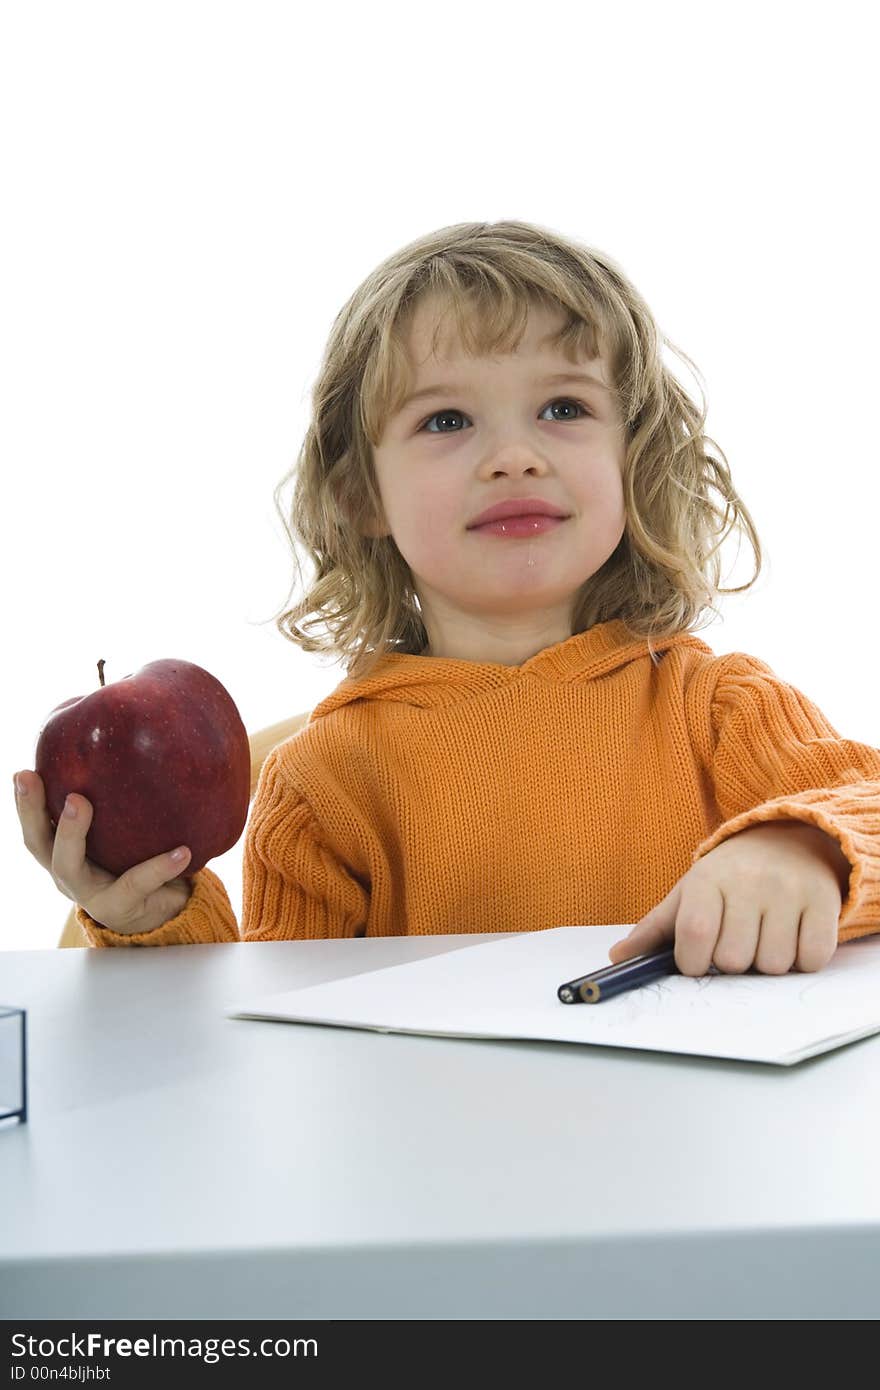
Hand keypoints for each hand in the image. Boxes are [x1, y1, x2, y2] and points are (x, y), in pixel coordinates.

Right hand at [14, 770, 192, 935]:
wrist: (163, 913)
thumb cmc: (138, 863)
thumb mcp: (123, 835)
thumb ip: (119, 803)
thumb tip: (140, 740)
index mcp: (64, 854)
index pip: (36, 826)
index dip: (25, 803)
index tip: (22, 772)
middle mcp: (69, 874)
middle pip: (39, 845)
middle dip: (33, 811)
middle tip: (34, 776)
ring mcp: (90, 894)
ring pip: (70, 866)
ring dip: (71, 832)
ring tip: (82, 802)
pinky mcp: (120, 908)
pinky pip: (137, 883)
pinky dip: (159, 867)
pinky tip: (181, 852)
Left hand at [608, 820, 849, 976]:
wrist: (787, 842)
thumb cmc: (730, 878)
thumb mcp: (689, 894)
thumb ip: (654, 929)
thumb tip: (616, 958)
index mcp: (708, 879)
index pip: (694, 936)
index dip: (693, 962)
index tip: (697, 960)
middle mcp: (750, 881)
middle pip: (733, 960)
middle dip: (732, 964)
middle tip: (736, 941)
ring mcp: (789, 891)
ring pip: (773, 965)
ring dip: (767, 964)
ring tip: (764, 936)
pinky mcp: (824, 902)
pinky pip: (812, 958)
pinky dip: (803, 960)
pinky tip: (793, 938)